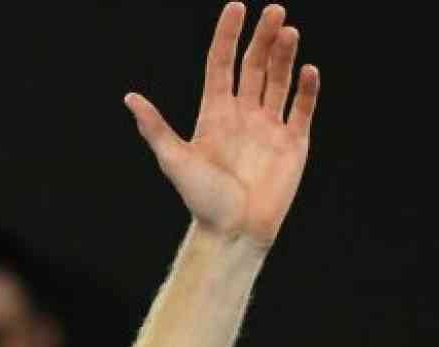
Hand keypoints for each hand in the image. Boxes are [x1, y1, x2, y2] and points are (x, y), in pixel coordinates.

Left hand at [125, 4, 320, 247]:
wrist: (234, 232)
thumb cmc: (201, 200)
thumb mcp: (175, 161)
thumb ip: (156, 128)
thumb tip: (130, 98)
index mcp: (214, 115)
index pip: (221, 65)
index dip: (227, 36)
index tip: (235, 8)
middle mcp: (242, 115)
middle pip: (253, 66)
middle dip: (263, 38)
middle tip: (273, 10)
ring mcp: (268, 127)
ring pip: (278, 81)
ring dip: (284, 56)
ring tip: (289, 30)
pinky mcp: (293, 142)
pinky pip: (301, 109)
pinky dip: (306, 89)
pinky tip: (308, 69)